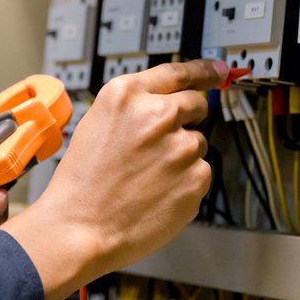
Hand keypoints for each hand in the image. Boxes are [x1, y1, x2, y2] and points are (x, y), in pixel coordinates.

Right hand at [2, 60, 227, 299]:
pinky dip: (185, 184)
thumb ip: (135, 108)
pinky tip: (157, 194)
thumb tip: (172, 104)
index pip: (178, 72)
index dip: (204, 70)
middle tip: (162, 146)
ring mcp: (181, 146)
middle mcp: (158, 114)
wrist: (80, 228)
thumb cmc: (82, 183)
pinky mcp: (197, 177)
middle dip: (186, 120)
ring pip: (197, 143)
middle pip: (196, 105)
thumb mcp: (97, 125)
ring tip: (147, 179)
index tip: (219, 70)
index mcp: (127, 95)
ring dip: (181, 157)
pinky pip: (200, 173)